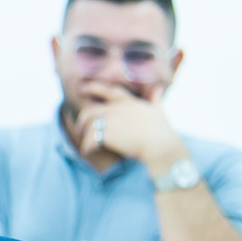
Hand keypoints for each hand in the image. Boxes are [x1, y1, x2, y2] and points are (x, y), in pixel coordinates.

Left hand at [72, 81, 186, 173]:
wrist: (160, 144)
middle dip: (82, 120)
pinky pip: (90, 140)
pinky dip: (86, 147)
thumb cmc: (162, 130)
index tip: (83, 88)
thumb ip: (156, 99)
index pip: (109, 91)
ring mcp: (111, 120)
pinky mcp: (108, 134)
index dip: (95, 87)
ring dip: (83, 136)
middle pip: (90, 111)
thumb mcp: (159, 111)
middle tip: (79, 129)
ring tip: (83, 145)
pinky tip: (86, 153)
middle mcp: (117, 109)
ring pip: (88, 125)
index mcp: (129, 102)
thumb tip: (158, 89)